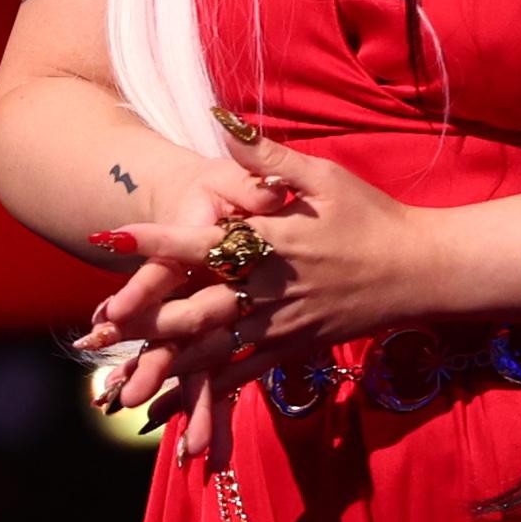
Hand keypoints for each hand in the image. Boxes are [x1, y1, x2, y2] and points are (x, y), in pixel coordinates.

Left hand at [80, 107, 440, 469]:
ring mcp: (281, 325)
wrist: (419, 272)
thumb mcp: (325, 176)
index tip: (111, 237)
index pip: (203, 243)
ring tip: (122, 375)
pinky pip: (244, 373)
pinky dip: (208, 388)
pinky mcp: (292, 348)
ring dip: (167, 364)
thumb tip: (223, 122)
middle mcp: (271, 290)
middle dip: (146, 321)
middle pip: (197, 312)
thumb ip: (268, 157)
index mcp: (274, 243)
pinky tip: (175, 399)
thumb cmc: (372, 216)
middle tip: (100, 324)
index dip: (155, 242)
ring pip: (215, 352)